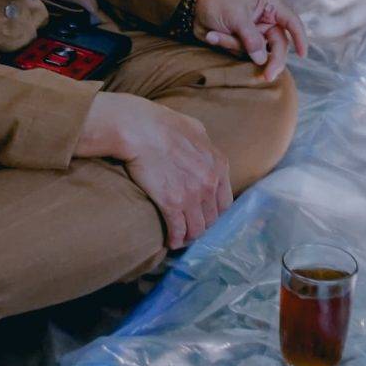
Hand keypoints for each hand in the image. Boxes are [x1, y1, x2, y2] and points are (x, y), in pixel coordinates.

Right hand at [90, 93, 232, 247]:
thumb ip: (206, 145)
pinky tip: (170, 241)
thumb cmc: (164, 123)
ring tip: (181, 238)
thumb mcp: (196, 129)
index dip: (214, 212)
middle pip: (212, 218)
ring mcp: (192, 196)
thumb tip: (204, 151)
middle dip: (202, 225)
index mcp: (219, 165)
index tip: (204, 215)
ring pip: (197, 229)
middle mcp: (210, 183)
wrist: (140, 129)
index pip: (225, 202)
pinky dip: (175, 239)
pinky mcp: (172, 205)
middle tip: (191, 228)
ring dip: (189, 236)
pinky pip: (178, 231)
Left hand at [191, 0, 306, 80]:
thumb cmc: (218, 3)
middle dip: (271, 60)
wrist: (194, 7)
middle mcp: (268, 19)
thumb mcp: (236, 18)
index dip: (300, 39)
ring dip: (237, 48)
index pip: (292, 23)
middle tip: (266, 76)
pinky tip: (213, 36)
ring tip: (215, 36)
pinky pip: (245, 53)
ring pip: (260, 52)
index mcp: (271, 5)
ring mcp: (258, 32)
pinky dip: (229, 47)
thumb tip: (262, 59)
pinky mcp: (246, 42)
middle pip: (280, 45)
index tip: (303, 55)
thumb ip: (251, 39)